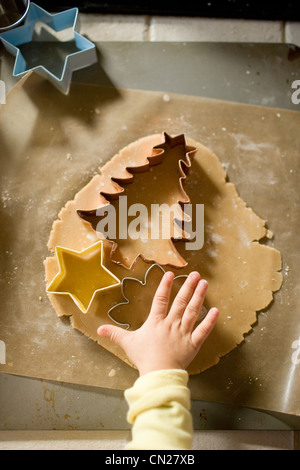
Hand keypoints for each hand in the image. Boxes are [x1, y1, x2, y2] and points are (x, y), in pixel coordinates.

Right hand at [97, 271, 218, 375]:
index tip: (171, 274)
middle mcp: (171, 324)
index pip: (161, 299)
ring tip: (204, 284)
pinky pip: (203, 331)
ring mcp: (184, 333)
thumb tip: (99, 329)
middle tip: (195, 274)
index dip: (166, 286)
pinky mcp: (193, 344)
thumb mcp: (127, 343)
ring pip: (193, 311)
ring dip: (199, 297)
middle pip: (181, 301)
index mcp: (156, 322)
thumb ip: (114, 334)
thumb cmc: (143, 357)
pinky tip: (216, 310)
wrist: (158, 373)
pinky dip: (210, 321)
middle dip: (188, 286)